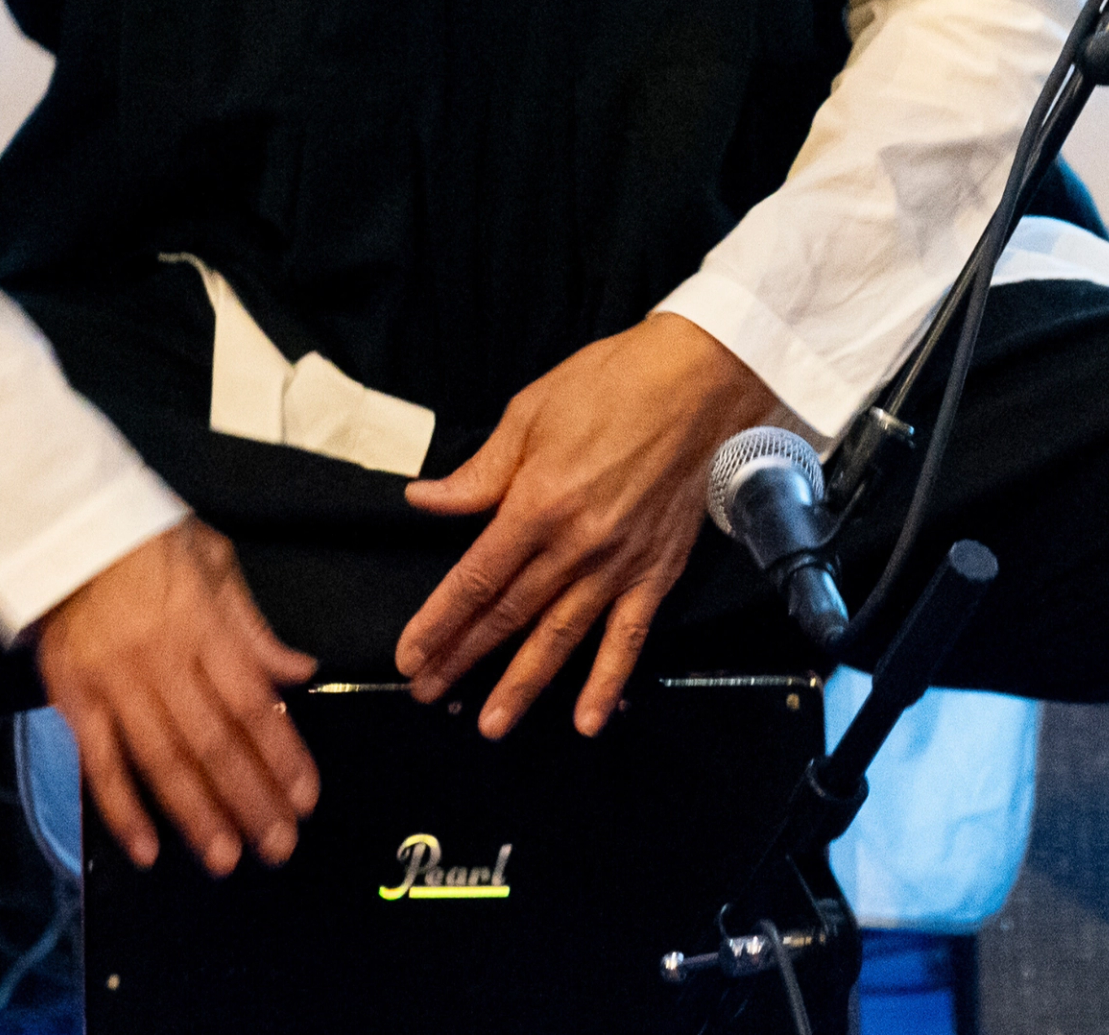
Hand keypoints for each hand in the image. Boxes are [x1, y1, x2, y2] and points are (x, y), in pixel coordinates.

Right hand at [32, 521, 318, 875]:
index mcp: (203, 625)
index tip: (305, 798)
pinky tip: (147, 850)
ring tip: (225, 859)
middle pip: (213, 742)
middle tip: (278, 846)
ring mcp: (113, 683)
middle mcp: (161, 660)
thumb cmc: (147, 542)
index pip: (251, 703)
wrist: (60, 527)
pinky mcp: (73, 698)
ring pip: (161, 761)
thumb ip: (254, 627)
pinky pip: (99, 763)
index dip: (281, 755)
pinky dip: (121, 809)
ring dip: (196, 815)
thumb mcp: (213, 561)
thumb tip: (301, 673)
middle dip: (249, 800)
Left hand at [396, 313, 781, 738]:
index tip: (409, 655)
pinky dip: (608, 682)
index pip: (477, 578)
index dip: (439, 622)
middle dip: (463, 658)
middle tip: (427, 694)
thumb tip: (424, 501)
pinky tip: (588, 721)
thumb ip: (479, 473)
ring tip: (490, 725)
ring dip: (523, 684)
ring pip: (561, 637)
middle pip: (509, 615)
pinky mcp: (657, 573)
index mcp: (537, 504)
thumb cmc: (611, 385)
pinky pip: (629, 638)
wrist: (699, 384)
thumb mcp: (530, 413)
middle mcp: (576, 546)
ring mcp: (620, 565)